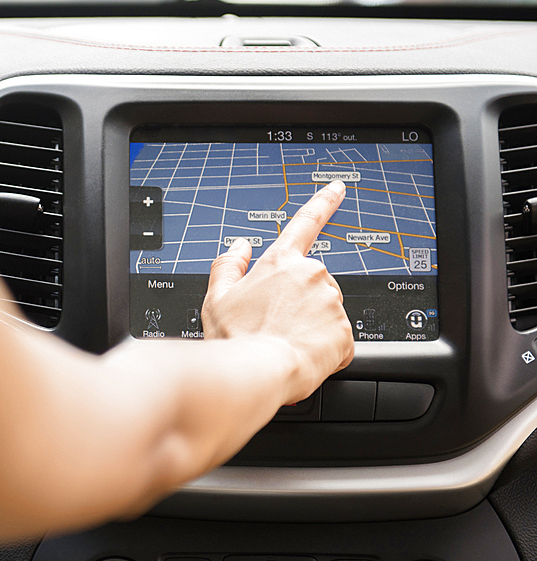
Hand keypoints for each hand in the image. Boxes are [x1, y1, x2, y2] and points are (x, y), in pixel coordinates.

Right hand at [201, 181, 354, 403]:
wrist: (254, 372)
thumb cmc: (234, 338)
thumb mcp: (216, 297)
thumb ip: (228, 265)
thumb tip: (239, 246)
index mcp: (279, 263)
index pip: (305, 223)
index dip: (324, 202)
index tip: (338, 188)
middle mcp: (310, 275)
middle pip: (314, 285)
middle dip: (302, 304)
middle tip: (278, 326)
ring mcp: (330, 302)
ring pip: (327, 314)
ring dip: (313, 328)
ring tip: (287, 344)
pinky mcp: (345, 331)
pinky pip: (338, 342)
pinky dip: (324, 352)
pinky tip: (303, 357)